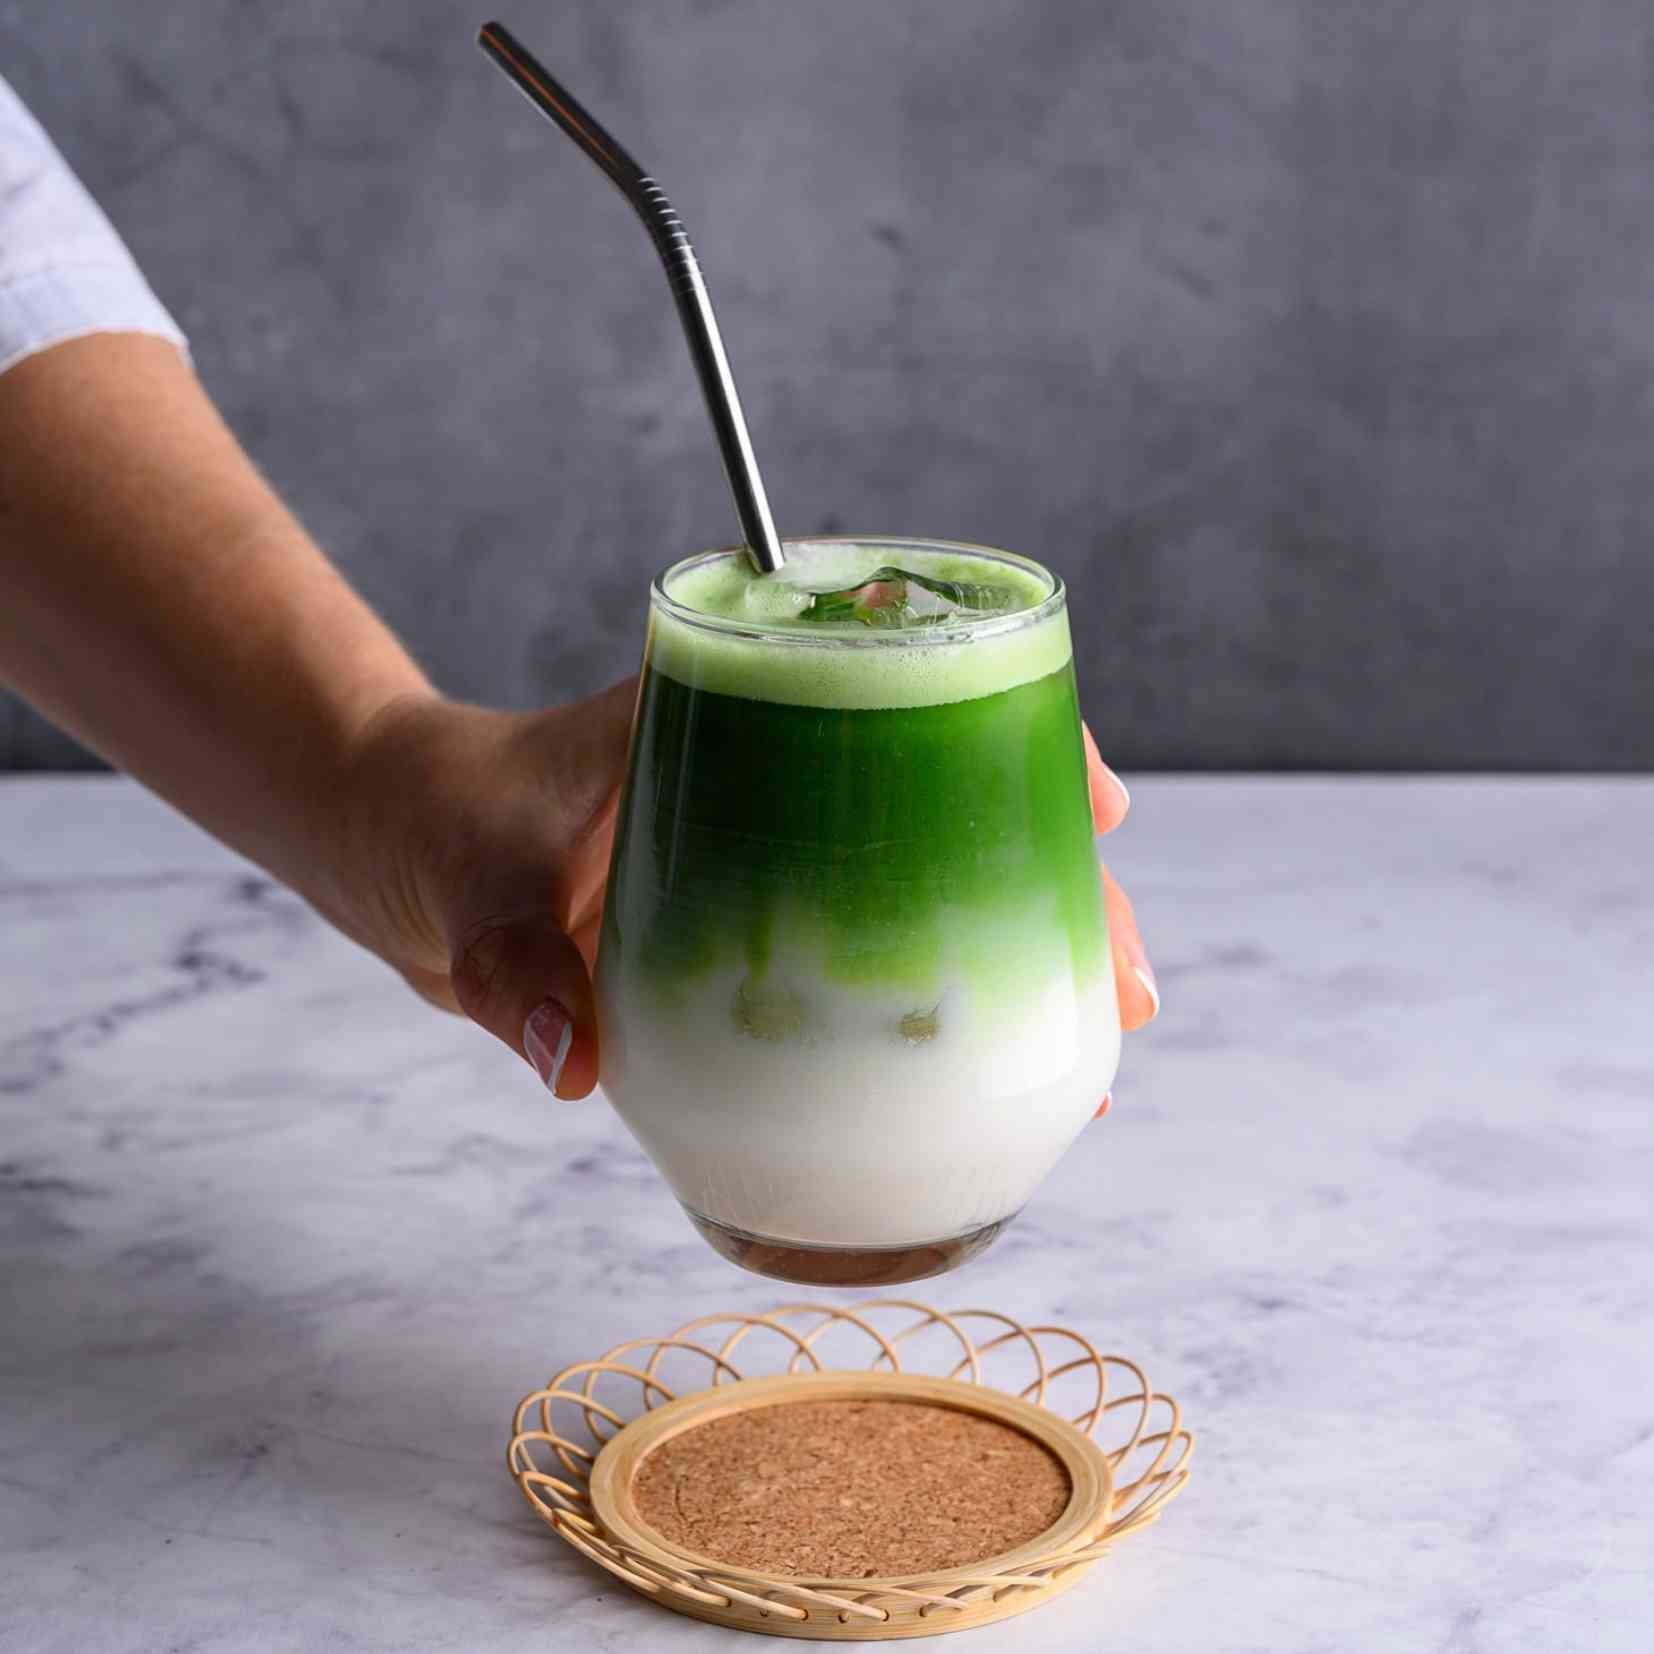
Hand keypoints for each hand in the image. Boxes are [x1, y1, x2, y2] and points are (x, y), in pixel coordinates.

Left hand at [329, 687, 1154, 1106]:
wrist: (407, 852)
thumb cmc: (443, 826)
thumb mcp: (465, 893)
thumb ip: (511, 975)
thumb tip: (576, 1065)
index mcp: (718, 708)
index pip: (894, 682)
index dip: (1013, 729)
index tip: (1098, 795)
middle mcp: (774, 768)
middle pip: (954, 793)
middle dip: (1057, 877)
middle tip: (1125, 978)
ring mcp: (779, 844)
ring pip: (934, 872)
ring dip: (1022, 945)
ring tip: (1096, 1045)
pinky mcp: (765, 914)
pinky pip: (875, 942)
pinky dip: (938, 995)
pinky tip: (995, 1073)